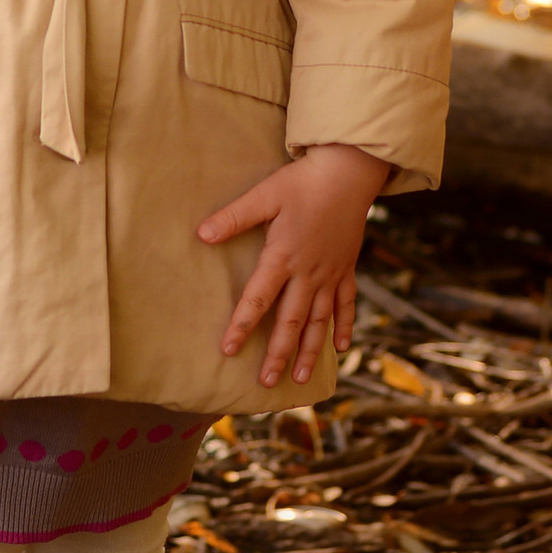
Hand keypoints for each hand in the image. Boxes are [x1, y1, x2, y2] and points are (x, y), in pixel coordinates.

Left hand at [197, 143, 389, 391]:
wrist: (350, 171)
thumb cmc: (303, 181)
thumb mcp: (265, 194)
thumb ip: (234, 217)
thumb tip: (201, 234)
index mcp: (283, 256)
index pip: (258, 299)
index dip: (242, 325)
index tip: (228, 350)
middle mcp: (308, 273)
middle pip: (291, 321)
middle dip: (278, 354)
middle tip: (265, 382)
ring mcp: (330, 273)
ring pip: (319, 321)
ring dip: (310, 351)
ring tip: (300, 379)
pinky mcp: (347, 267)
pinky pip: (346, 303)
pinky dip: (343, 326)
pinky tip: (341, 348)